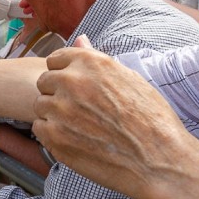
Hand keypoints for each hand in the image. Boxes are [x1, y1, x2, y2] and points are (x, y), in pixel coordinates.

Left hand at [33, 46, 195, 198]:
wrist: (159, 159)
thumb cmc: (150, 118)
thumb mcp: (127, 77)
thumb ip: (95, 59)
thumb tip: (80, 40)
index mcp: (88, 63)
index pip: (55, 59)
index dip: (64, 74)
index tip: (76, 88)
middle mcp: (70, 81)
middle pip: (45, 81)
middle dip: (57, 93)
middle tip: (80, 110)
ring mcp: (60, 109)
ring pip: (41, 106)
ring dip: (54, 114)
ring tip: (81, 127)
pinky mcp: (55, 136)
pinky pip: (40, 129)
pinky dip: (52, 135)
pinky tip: (75, 140)